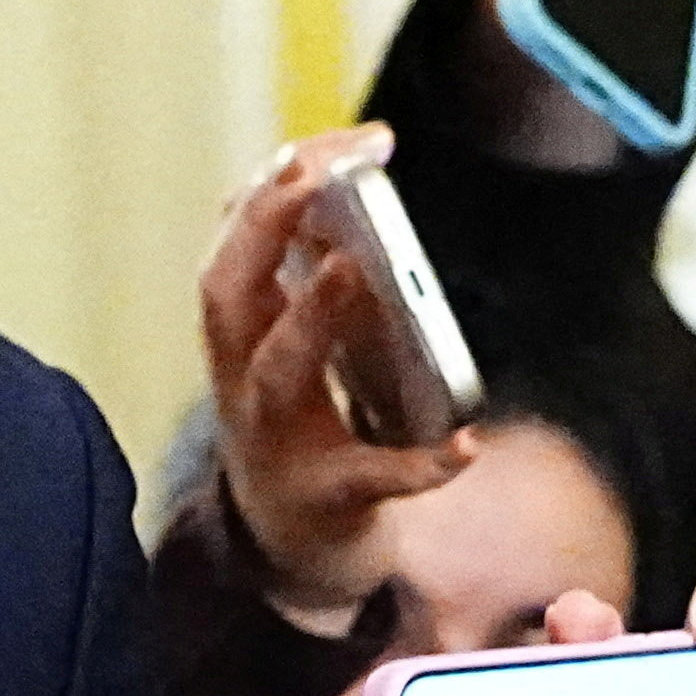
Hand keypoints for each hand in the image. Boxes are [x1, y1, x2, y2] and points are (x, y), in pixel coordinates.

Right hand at [192, 130, 481, 627]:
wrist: (294, 552)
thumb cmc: (304, 430)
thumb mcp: (295, 349)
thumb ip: (313, 285)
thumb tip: (353, 213)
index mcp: (238, 337)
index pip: (235, 242)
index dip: (271, 186)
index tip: (331, 143)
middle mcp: (241, 382)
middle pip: (229, 293)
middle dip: (262, 225)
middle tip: (313, 173)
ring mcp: (275, 442)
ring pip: (277, 373)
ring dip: (309, 317)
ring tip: (352, 269)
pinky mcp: (324, 499)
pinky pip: (372, 477)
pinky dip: (420, 465)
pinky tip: (467, 447)